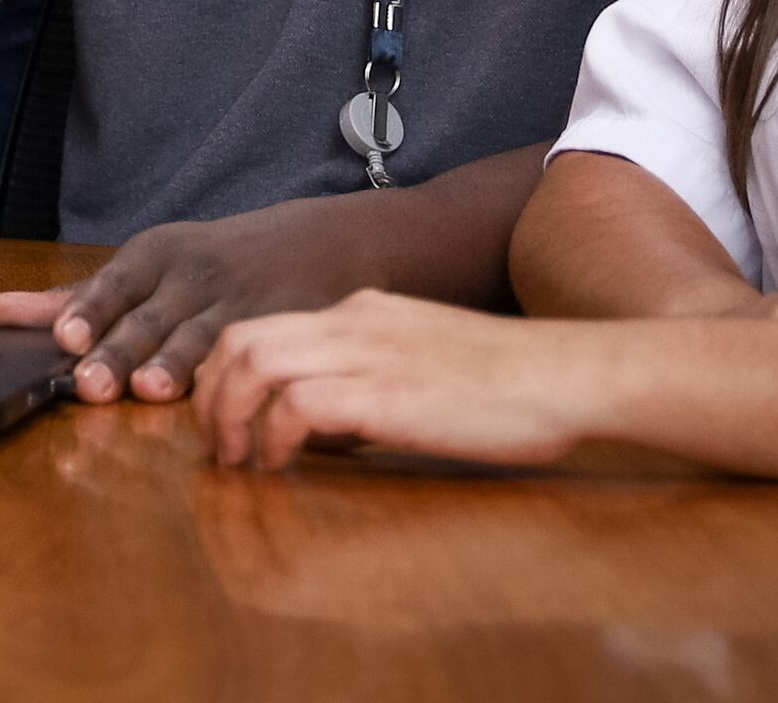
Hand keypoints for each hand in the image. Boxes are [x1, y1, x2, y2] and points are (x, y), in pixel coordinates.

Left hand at [0, 204, 367, 403]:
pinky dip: (231, 380)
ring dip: (172, 366)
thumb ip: (76, 299)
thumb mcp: (148, 267)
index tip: (65, 339)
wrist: (318, 244)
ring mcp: (239, 305)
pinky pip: (251, 358)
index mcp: (156, 255)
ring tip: (149, 391)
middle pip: (151, 319)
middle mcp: (194, 277)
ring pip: (199, 340)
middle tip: (90, 384)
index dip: (89, 313)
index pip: (115, 284)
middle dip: (120, 352)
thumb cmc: (209, 263)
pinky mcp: (279, 332)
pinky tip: (217, 406)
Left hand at [193, 290, 603, 473]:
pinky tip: (281, 466)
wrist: (567, 374)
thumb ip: (374, 376)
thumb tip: (331, 424)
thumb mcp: (425, 362)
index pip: (264, 327)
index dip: (227, 374)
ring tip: (236, 461)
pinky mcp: (384, 393)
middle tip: (217, 445)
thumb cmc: (512, 385)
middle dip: (210, 395)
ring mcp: (366, 353)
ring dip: (229, 415)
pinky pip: (295, 406)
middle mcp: (353, 321)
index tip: (226, 418)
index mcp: (363, 312)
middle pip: (239, 340)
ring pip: (252, 363)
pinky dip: (273, 437)